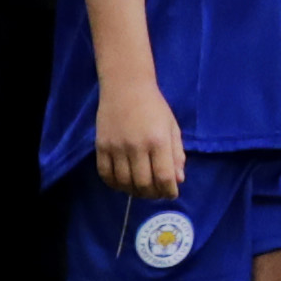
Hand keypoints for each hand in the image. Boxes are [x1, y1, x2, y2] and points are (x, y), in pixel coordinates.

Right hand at [94, 75, 187, 198]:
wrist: (126, 86)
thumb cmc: (154, 106)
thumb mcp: (172, 127)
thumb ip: (177, 154)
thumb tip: (178, 180)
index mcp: (158, 140)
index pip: (164, 177)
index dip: (169, 191)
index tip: (171, 193)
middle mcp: (137, 146)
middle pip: (143, 184)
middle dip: (153, 194)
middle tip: (156, 193)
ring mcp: (116, 147)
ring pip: (124, 183)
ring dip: (134, 192)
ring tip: (141, 189)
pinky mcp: (101, 146)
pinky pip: (105, 174)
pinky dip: (114, 184)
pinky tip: (123, 183)